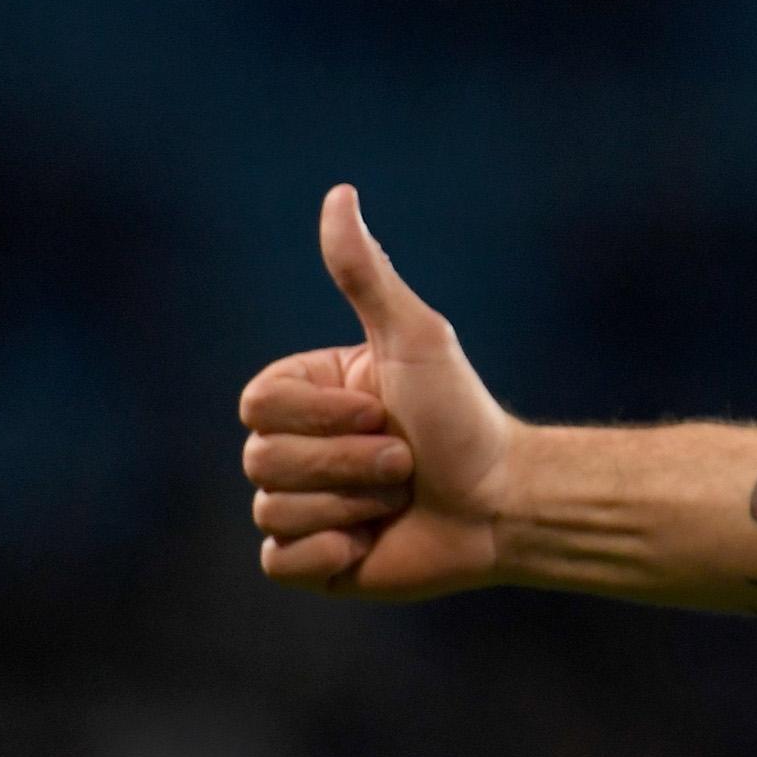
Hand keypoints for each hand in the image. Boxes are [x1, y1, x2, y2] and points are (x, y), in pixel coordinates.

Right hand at [238, 185, 521, 596]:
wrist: (500, 500)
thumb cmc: (461, 413)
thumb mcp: (414, 338)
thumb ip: (366, 275)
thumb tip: (339, 194)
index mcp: (306, 394)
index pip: (256, 405)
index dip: (322, 414)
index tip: (383, 409)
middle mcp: (294, 447)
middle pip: (260, 459)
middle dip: (348, 461)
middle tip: (403, 458)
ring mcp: (298, 506)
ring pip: (271, 509)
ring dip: (351, 502)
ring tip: (398, 495)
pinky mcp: (308, 562)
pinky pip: (278, 561)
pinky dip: (330, 554)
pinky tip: (371, 542)